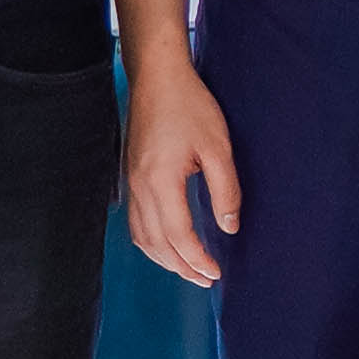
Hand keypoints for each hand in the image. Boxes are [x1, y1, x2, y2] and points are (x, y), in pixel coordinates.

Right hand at [123, 58, 239, 285]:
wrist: (157, 78)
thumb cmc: (191, 107)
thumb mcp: (219, 147)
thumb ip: (225, 190)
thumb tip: (229, 226)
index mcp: (160, 181)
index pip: (177, 235)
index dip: (196, 259)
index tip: (215, 273)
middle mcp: (139, 187)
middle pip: (156, 243)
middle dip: (181, 267)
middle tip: (205, 280)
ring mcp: (130, 182)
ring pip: (141, 236)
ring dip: (164, 259)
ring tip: (188, 270)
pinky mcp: (130, 176)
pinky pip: (134, 221)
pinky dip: (150, 241)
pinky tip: (166, 245)